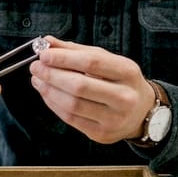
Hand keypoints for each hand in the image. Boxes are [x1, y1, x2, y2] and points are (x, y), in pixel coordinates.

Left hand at [28, 36, 155, 143]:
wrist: (142, 112)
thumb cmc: (120, 81)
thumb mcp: (106, 60)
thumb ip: (77, 51)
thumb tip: (48, 42)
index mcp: (127, 72)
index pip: (92, 63)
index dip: (64, 58)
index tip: (44, 54)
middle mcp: (124, 97)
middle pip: (80, 86)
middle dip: (52, 75)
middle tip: (36, 67)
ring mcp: (114, 119)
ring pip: (72, 105)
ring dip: (49, 91)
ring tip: (38, 80)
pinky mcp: (101, 134)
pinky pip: (71, 119)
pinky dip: (54, 104)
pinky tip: (47, 94)